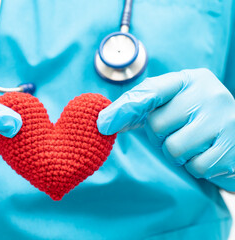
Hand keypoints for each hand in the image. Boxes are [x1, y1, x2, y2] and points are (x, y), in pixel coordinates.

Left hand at [97, 68, 234, 190]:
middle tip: (179, 132)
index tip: (103, 124)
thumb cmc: (196, 119)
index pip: (151, 90)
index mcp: (190, 79)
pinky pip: (195, 166)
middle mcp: (209, 93)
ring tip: (194, 144)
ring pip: (174, 148)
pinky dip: (196, 167)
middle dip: (160, 137)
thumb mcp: (173, 104)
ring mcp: (224, 118)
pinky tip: (208, 154)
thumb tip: (104, 121)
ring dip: (178, 154)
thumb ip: (140, 108)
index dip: (125, 108)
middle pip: (157, 125)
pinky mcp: (232, 146)